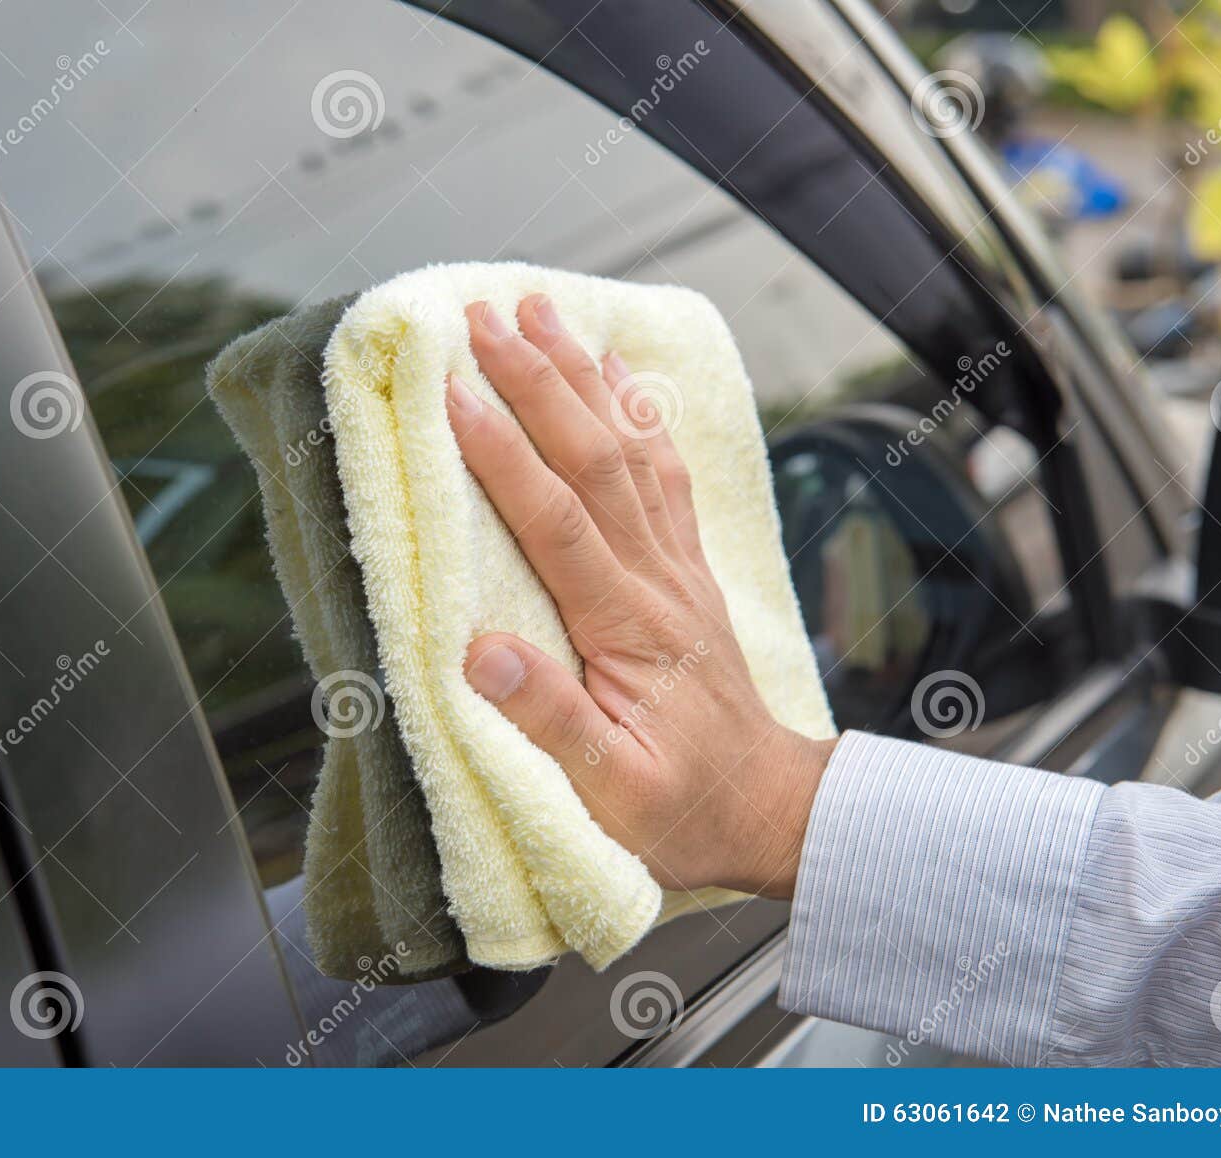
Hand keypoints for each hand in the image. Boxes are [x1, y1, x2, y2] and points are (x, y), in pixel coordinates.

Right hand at [444, 294, 835, 899]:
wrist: (767, 808)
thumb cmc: (683, 809)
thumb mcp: (611, 794)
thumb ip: (550, 720)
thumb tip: (481, 653)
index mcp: (628, 630)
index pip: (558, 522)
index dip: (504, 454)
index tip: (453, 392)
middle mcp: (657, 580)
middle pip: (595, 460)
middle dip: (538, 381)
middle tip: (485, 317)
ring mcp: (676, 567)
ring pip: (630, 451)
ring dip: (583, 376)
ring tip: (541, 312)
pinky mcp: (684, 568)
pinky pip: (663, 473)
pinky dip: (638, 413)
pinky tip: (616, 371)